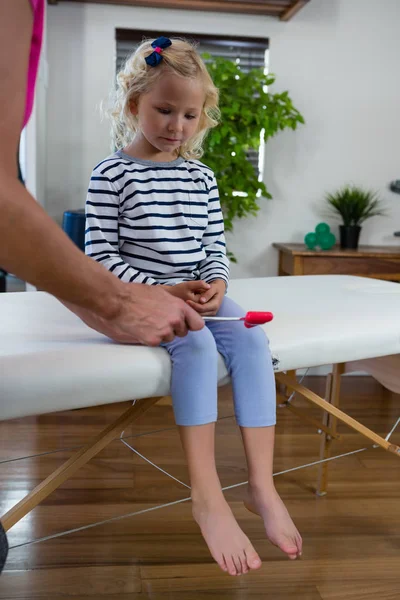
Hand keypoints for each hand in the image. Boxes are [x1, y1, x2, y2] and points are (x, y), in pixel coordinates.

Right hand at [63, 281, 203, 345]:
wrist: (117, 301)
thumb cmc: (136, 294)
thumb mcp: (161, 293)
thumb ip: (173, 304)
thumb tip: (180, 312)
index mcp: (179, 307)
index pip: (198, 324)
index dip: (191, 324)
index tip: (186, 324)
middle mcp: (175, 320)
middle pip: (183, 333)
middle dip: (173, 329)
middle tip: (158, 322)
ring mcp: (165, 331)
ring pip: (169, 338)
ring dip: (161, 334)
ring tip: (147, 323)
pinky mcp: (153, 340)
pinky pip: (156, 343)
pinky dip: (149, 338)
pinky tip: (141, 328)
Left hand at [186, 279, 225, 315]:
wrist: (219, 290)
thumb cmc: (215, 288)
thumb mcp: (213, 287)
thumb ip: (208, 293)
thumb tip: (202, 301)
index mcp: (215, 305)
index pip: (203, 308)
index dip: (195, 305)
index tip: (187, 301)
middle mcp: (213, 311)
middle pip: (200, 313)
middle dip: (192, 309)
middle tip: (184, 303)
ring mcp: (210, 313)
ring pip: (199, 315)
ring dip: (192, 311)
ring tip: (186, 305)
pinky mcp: (207, 314)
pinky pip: (199, 314)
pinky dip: (194, 311)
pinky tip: (190, 306)